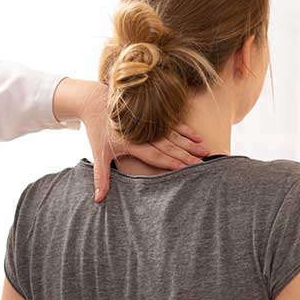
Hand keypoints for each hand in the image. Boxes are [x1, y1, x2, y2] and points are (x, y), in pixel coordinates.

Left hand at [80, 85, 208, 201]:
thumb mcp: (98, 154)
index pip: (154, 154)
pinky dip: (186, 130)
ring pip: (174, 135)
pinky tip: (198, 137)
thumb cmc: (97, 130)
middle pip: (169, 146)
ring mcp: (151, 123)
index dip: (169, 162)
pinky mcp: (154, 116)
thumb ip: (101, 177)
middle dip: (186, 156)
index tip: (183, 169)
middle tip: (201, 165)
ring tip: (205, 152)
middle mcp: (144, 132)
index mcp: (131, 142)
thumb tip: (97, 200)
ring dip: (190, 144)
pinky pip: (173, 124)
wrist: (94, 100)